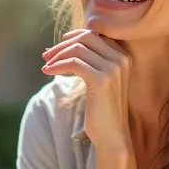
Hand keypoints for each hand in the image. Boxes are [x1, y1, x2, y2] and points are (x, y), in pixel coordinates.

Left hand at [40, 29, 131, 147]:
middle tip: (46, 55)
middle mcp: (121, 59)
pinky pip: (73, 63)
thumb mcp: (97, 79)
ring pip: (78, 49)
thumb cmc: (101, 108)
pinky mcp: (102, 80)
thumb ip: (87, 61)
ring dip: (57, 55)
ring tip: (46, 65)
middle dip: (62, 44)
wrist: (111, 134)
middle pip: (86, 38)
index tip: (56, 48)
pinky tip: (47, 72)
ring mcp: (113, 68)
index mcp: (122, 56)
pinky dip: (57, 66)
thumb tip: (60, 45)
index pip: (94, 34)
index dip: (72, 37)